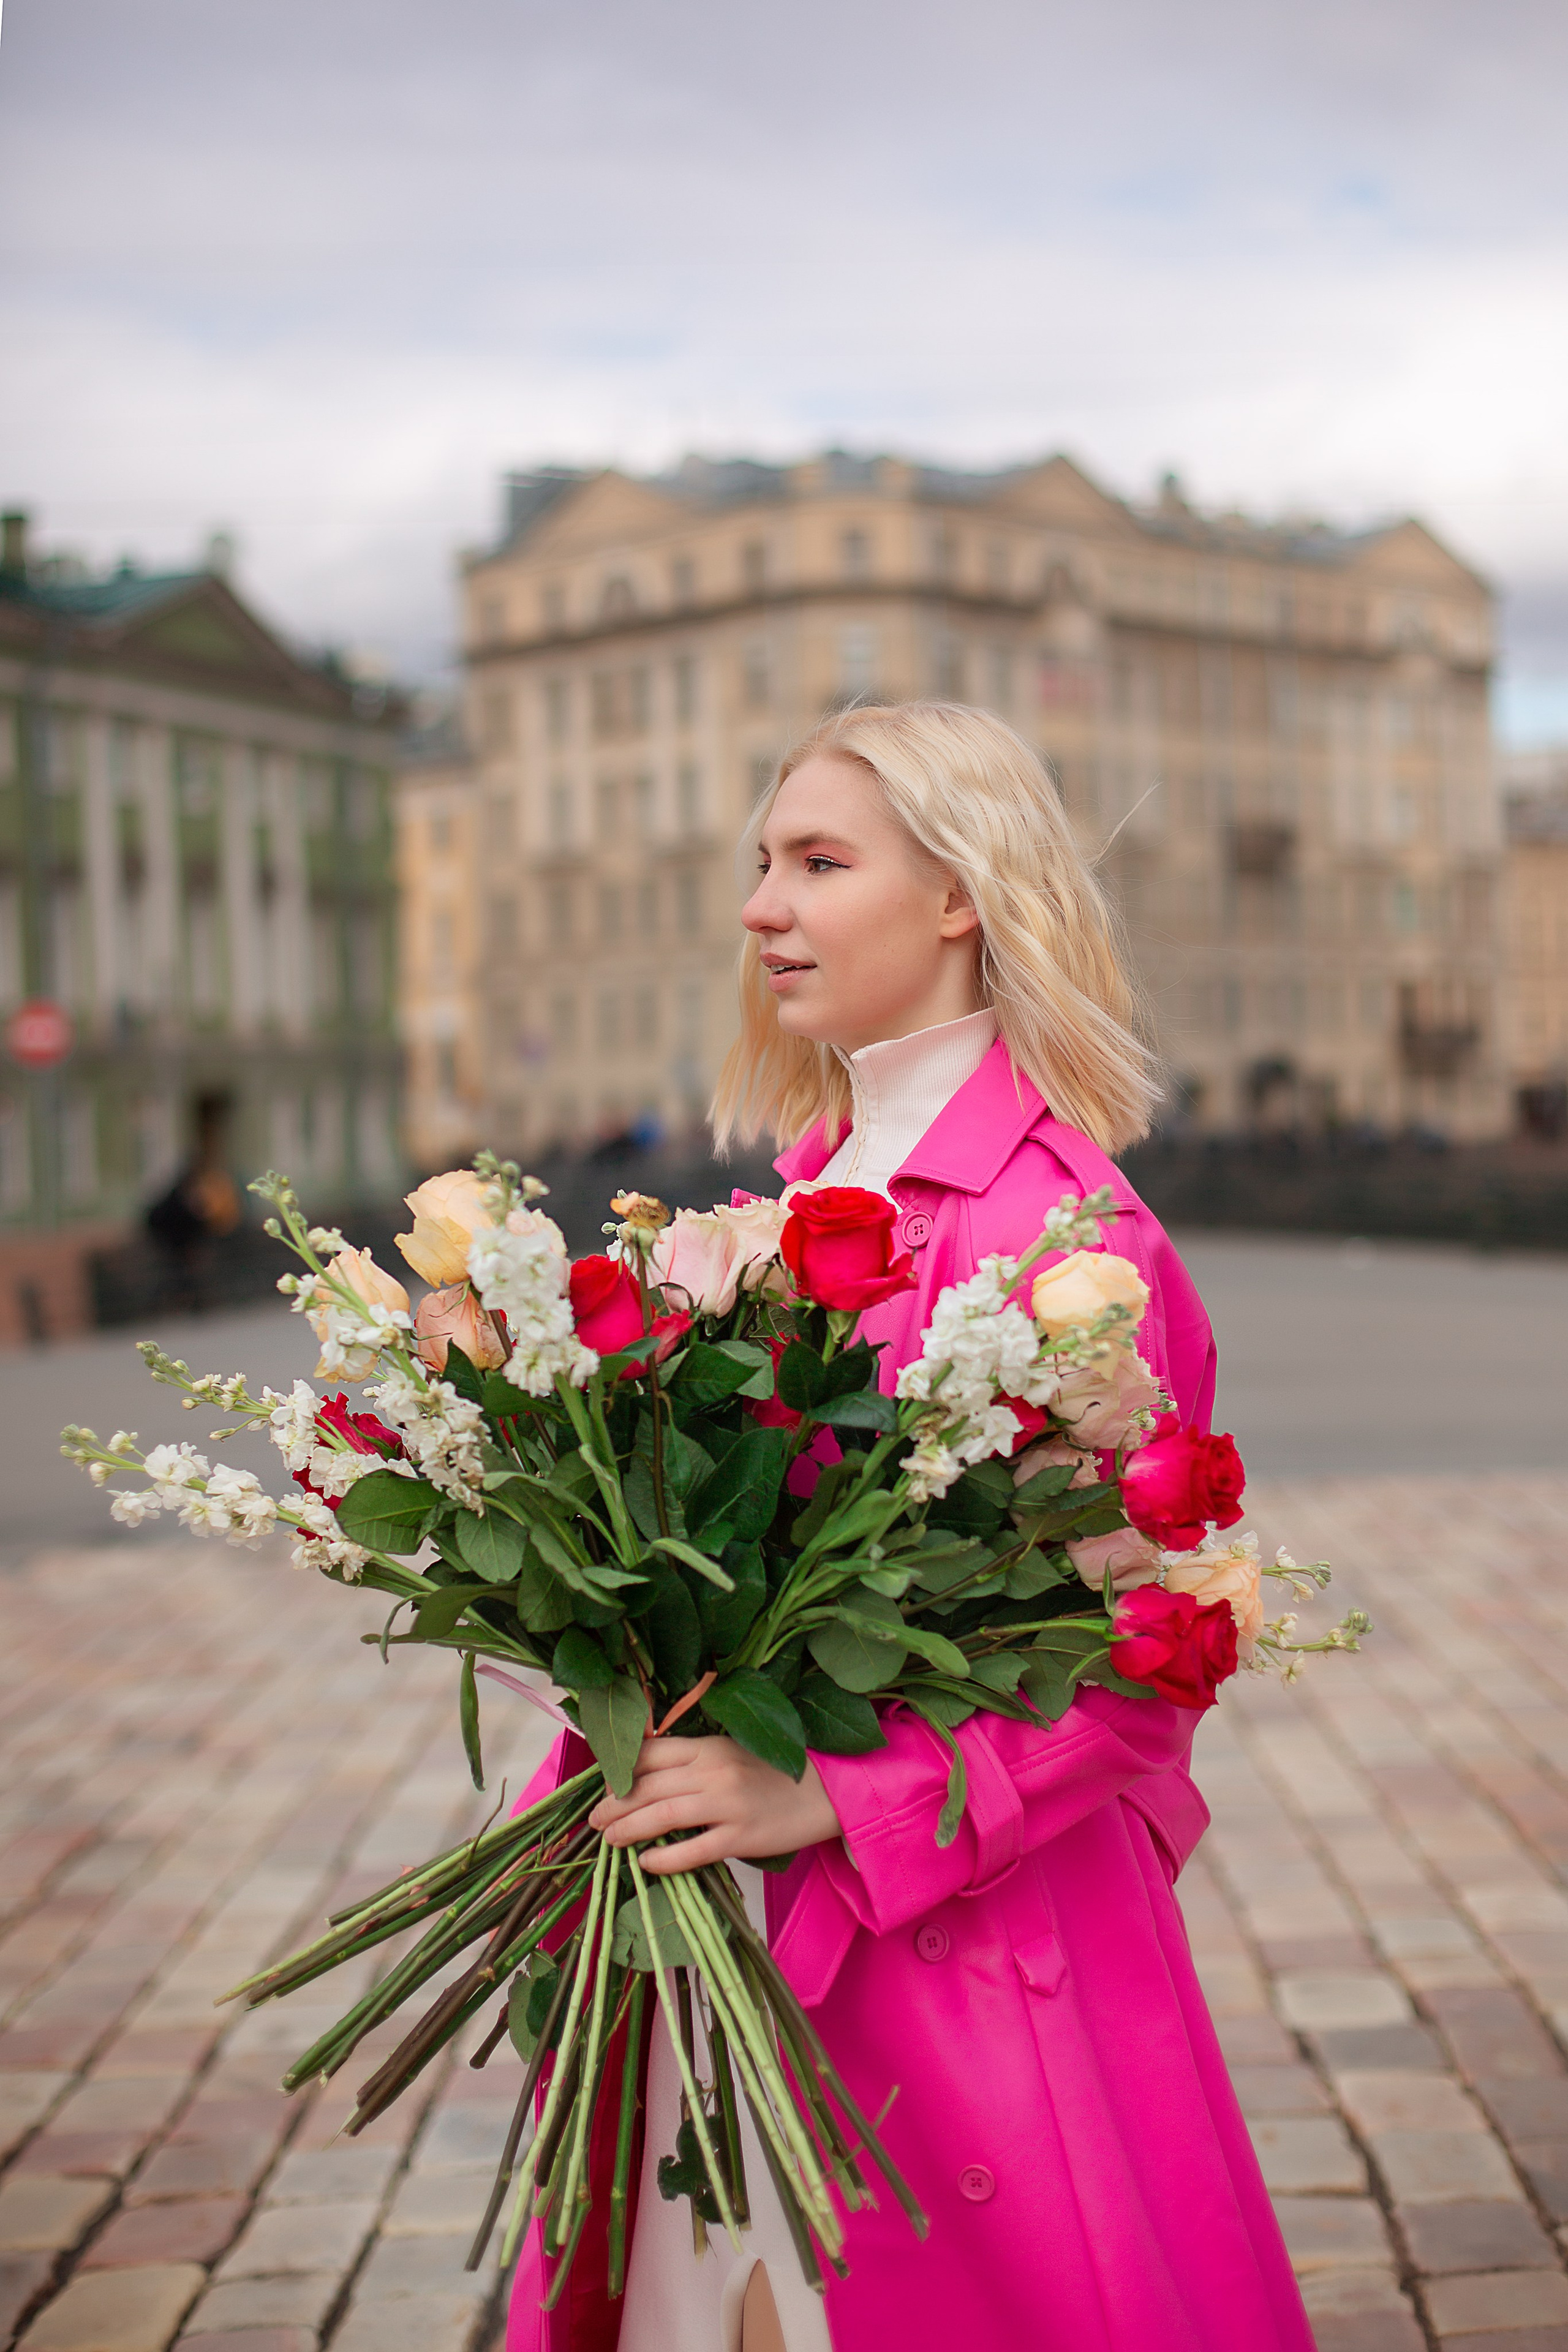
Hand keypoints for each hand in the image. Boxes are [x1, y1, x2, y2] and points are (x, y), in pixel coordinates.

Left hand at [588, 1735, 841, 1874]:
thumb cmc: (772, 1774)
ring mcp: (728, 1804)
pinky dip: (664, 1858)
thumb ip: (693, 1760)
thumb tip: (644, 1776)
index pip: (650, 1753)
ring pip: (662, 1815)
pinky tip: (646, 1863)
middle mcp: (714, 1771)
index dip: (620, 1771)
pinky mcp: (741, 1837)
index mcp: (709, 1746)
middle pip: (648, 1786)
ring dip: (628, 1828)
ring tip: (609, 1839)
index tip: (606, 1787)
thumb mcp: (730, 1753)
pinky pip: (692, 1850)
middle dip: (614, 1804)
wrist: (825, 1792)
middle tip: (595, 1819)